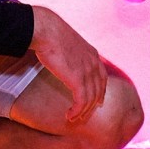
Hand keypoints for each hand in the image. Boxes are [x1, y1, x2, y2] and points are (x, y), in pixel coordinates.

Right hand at [31, 6, 107, 121]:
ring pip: (91, 99)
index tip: (97, 101)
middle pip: (98, 90)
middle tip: (84, 116)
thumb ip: (71, 52)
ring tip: (74, 118)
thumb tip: (63, 56)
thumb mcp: (68, 42)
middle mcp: (93, 63)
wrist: (47, 30)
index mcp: (92, 54)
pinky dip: (77, 111)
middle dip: (92, 105)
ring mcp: (87, 71)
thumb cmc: (51, 33)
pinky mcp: (77, 79)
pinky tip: (70, 115)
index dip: (100, 91)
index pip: (102, 77)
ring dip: (83, 112)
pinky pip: (81, 101)